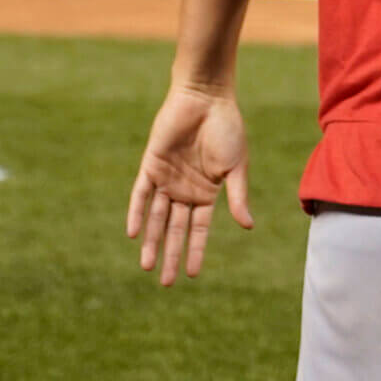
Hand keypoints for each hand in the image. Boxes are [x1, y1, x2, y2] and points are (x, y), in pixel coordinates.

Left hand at [126, 84, 252, 286]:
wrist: (206, 98)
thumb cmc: (227, 129)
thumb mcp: (236, 166)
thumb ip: (238, 196)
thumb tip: (248, 227)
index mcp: (207, 193)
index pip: (199, 229)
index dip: (196, 251)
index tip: (193, 275)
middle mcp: (184, 190)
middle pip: (175, 229)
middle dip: (171, 254)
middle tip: (165, 282)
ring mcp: (166, 179)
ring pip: (155, 217)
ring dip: (150, 240)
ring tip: (146, 265)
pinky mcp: (151, 165)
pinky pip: (140, 194)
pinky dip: (136, 212)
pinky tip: (133, 232)